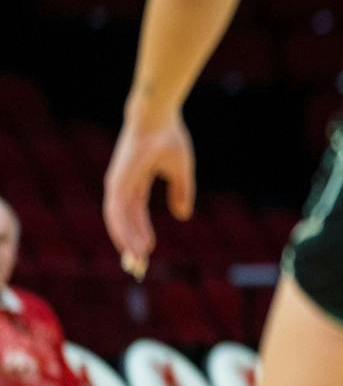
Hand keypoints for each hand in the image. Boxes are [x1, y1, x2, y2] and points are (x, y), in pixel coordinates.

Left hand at [103, 111, 197, 280]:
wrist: (157, 118)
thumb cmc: (169, 138)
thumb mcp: (180, 171)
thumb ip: (180, 192)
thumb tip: (182, 216)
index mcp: (135, 182)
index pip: (135, 214)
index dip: (142, 233)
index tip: (148, 253)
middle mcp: (122, 186)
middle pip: (125, 222)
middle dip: (132, 244)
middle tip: (139, 266)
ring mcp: (117, 184)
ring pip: (119, 221)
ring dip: (129, 242)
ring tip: (140, 261)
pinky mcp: (117, 182)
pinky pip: (118, 213)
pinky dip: (126, 231)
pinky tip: (136, 245)